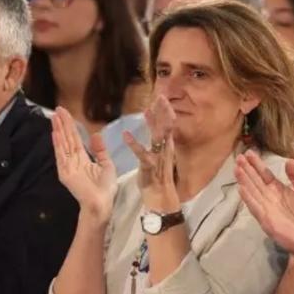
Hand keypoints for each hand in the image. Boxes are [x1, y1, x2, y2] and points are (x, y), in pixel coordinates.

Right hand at [51, 107, 116, 222]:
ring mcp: (67, 166)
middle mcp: (73, 160)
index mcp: (82, 159)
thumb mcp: (106, 164)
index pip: (75, 139)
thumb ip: (100, 150)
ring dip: (58, 130)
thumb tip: (96, 134)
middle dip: (63, 124)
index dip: (71, 126)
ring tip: (55, 117)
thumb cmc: (105, 188)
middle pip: (67, 138)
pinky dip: (58, 144)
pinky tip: (55, 133)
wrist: (102, 202)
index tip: (65, 114)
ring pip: (62, 144)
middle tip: (58, 109)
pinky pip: (61, 155)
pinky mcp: (65, 172)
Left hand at [125, 95, 178, 211]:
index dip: (165, 110)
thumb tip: (151, 115)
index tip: (160, 96)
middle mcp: (165, 150)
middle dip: (164, 112)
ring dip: (154, 124)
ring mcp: (158, 159)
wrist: (161, 197)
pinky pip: (142, 155)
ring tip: (149, 110)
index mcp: (165, 146)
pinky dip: (135, 145)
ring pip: (158, 138)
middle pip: (167, 128)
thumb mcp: (157, 151)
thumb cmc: (157, 175)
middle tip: (161, 97)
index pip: (168, 124)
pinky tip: (126, 135)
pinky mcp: (149, 168)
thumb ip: (154, 134)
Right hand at [236, 151, 293, 260]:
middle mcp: (270, 198)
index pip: (265, 175)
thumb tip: (289, 161)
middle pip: (256, 181)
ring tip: (237, 169)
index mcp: (280, 191)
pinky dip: (248, 198)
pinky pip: (255, 207)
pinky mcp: (267, 219)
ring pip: (253, 192)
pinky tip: (241, 189)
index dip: (257, 164)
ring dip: (244, 181)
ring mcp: (267, 208)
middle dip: (247, 169)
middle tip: (239, 157)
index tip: (249, 153)